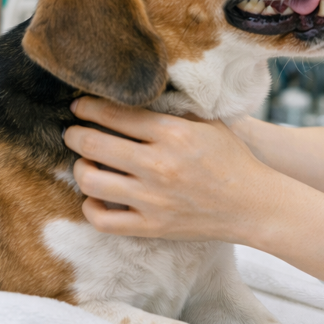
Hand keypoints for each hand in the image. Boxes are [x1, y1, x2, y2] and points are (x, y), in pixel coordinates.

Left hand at [63, 96, 281, 241]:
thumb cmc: (231, 158)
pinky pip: (103, 220)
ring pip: (92, 182)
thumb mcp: (207, 123)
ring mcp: (153, 199)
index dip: (91, 106)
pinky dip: (90, 207)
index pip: (117, 114)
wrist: (252, 204)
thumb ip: (173, 109)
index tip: (80, 104)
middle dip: (75, 134)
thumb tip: (136, 95)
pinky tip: (95, 196)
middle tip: (72, 131)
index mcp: (174, 133)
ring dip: (80, 168)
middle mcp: (159, 165)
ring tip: (84, 162)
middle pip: (96, 145)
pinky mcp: (151, 227)